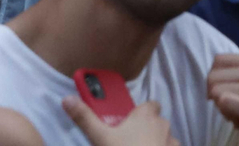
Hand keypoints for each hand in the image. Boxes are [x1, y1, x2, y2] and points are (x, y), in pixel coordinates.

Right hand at [61, 98, 177, 145]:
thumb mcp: (99, 136)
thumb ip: (85, 118)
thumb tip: (67, 98)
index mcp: (146, 114)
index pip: (150, 105)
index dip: (140, 112)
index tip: (128, 122)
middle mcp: (162, 123)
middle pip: (155, 121)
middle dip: (145, 128)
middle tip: (127, 141)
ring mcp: (171, 139)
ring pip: (162, 136)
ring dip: (154, 141)